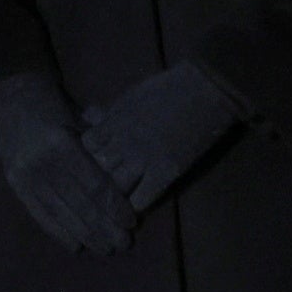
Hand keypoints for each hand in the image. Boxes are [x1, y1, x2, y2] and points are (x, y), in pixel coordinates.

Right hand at [0, 72, 134, 255]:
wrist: (11, 101)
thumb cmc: (56, 109)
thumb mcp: (80, 119)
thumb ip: (101, 147)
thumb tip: (131, 174)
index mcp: (61, 143)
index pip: (93, 183)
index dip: (113, 205)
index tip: (131, 221)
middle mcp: (41, 163)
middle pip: (78, 203)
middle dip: (103, 226)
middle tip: (123, 243)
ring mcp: (25, 176)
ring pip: (60, 212)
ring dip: (84, 234)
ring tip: (105, 248)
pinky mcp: (16, 185)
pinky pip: (39, 214)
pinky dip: (58, 231)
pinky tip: (76, 245)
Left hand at [81, 62, 241, 214]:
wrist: (204, 92)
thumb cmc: (168, 89)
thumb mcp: (131, 96)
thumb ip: (108, 111)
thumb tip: (87, 117)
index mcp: (113, 121)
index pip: (87, 146)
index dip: (90, 152)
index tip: (97, 156)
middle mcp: (123, 142)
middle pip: (98, 168)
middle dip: (101, 174)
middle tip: (108, 181)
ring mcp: (143, 159)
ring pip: (116, 185)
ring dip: (118, 191)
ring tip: (122, 195)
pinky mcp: (165, 172)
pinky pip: (142, 197)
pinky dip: (137, 203)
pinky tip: (138, 201)